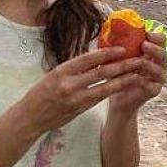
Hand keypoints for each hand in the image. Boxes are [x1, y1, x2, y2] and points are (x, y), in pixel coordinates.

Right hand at [19, 46, 140, 133]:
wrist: (30, 118)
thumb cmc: (40, 94)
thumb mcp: (52, 76)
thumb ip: (72, 69)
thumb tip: (93, 59)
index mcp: (61, 71)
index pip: (88, 58)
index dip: (107, 53)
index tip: (121, 48)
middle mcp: (69, 83)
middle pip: (100, 72)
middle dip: (121, 65)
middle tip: (137, 59)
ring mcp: (75, 98)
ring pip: (104, 86)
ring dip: (123, 80)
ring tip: (137, 74)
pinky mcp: (79, 109)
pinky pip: (100, 98)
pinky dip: (113, 91)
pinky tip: (123, 87)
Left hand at [107, 32, 166, 115]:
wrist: (116, 96)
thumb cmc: (116, 73)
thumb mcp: (116, 56)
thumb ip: (116, 43)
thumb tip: (108, 24)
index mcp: (152, 53)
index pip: (161, 40)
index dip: (155, 36)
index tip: (145, 32)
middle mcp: (159, 64)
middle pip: (164, 53)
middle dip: (155, 48)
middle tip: (144, 45)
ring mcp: (158, 78)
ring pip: (159, 69)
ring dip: (148, 64)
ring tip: (138, 61)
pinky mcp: (154, 90)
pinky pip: (151, 84)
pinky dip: (143, 80)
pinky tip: (134, 77)